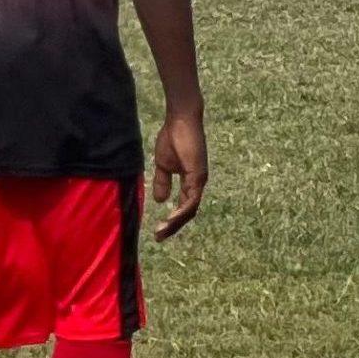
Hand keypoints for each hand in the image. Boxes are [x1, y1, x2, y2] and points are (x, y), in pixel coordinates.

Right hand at [150, 105, 206, 241]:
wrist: (179, 120)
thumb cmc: (173, 138)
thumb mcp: (163, 165)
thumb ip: (163, 182)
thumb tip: (161, 201)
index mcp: (190, 182)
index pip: (184, 207)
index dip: (172, 220)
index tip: (158, 232)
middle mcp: (198, 183)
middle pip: (188, 212)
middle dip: (173, 226)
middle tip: (159, 237)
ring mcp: (200, 179)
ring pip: (191, 208)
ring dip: (176, 222)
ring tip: (162, 231)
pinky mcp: (198, 174)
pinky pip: (192, 198)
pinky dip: (182, 210)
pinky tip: (171, 218)